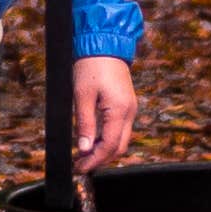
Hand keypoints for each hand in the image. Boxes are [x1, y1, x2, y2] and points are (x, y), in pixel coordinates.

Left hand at [71, 55, 138, 174]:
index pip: (110, 146)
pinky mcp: (127, 105)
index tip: (80, 168)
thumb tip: (84, 149)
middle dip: (101, 159)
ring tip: (83, 155)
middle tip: (80, 165)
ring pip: (121, 139)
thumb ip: (85, 124)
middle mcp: (130, 112)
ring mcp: (130, 109)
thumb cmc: (91, 66)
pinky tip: (93, 140)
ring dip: (104, 150)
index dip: (95, 160)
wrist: (105, 43)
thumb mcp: (82, 95)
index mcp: (120, 110)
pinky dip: (108, 139)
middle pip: (119, 147)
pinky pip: (120, 129)